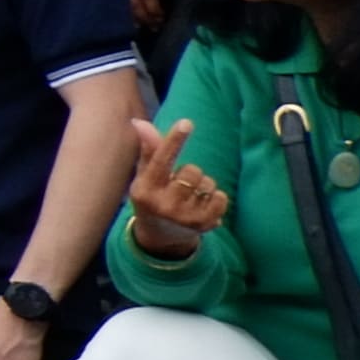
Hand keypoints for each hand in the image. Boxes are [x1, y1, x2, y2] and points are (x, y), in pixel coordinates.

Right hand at [120, 111, 229, 258]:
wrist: (160, 237)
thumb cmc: (153, 197)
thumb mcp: (145, 177)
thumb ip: (148, 150)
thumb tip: (139, 122)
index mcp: (145, 190)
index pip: (161, 160)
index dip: (174, 140)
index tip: (187, 123)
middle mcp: (164, 205)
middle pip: (192, 170)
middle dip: (189, 172)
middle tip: (179, 184)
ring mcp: (184, 217)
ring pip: (208, 184)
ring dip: (202, 185)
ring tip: (190, 196)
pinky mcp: (204, 225)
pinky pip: (220, 197)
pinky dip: (215, 197)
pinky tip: (202, 205)